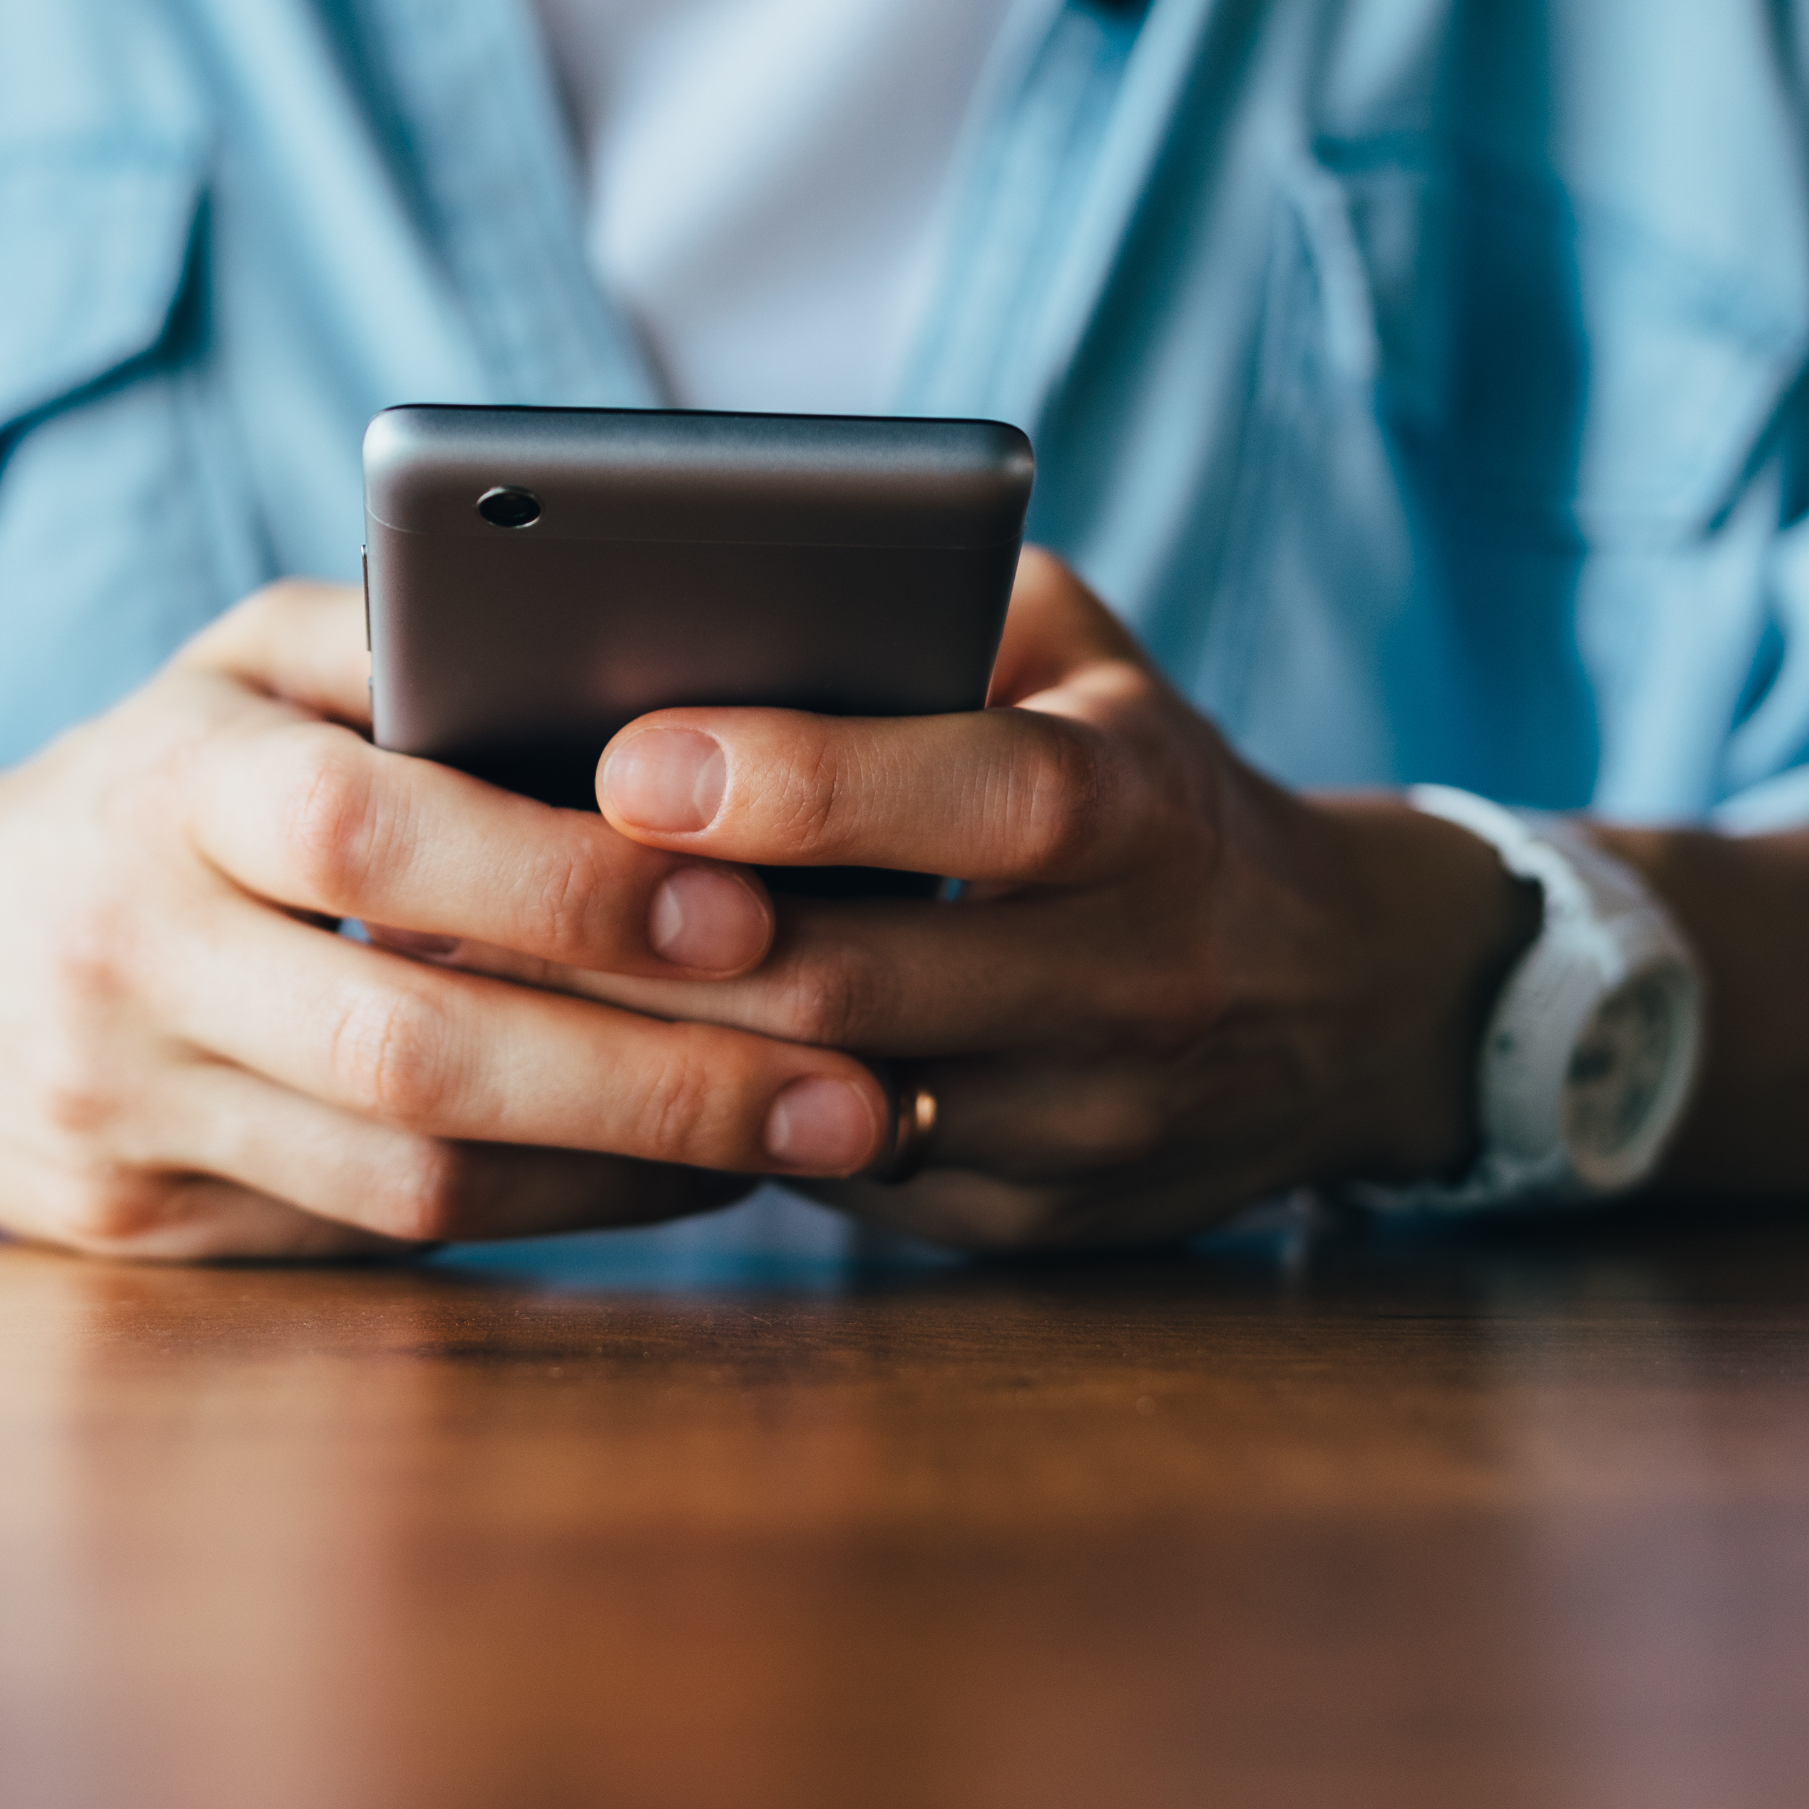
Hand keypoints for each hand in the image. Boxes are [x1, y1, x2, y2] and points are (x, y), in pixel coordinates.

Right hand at [0, 581, 899, 1256]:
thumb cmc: (140, 780)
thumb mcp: (234, 666)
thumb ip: (398, 644)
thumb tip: (616, 649)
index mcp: (161, 784)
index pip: (370, 832)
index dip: (563, 881)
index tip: (752, 902)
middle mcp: (125, 956)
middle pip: (410, 1048)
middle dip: (655, 1074)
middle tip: (858, 1081)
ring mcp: (122, 1115)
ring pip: (409, 1177)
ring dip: (634, 1167)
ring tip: (816, 1138)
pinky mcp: (144, 1231)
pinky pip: (382, 1240)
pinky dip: (556, 1212)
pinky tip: (683, 1177)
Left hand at [537, 550, 1537, 1251]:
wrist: (1342, 1003)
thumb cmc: (1144, 780)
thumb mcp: (1082, 653)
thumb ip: (933, 601)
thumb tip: (711, 582)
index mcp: (1147, 806)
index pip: (981, 795)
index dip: (804, 781)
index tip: (628, 756)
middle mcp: (1134, 979)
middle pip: (859, 978)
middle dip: (652, 940)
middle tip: (466, 891)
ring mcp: (1086, 1126)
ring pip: (827, 1106)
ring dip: (641, 1051)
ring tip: (474, 982)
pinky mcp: (1029, 1225)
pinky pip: (837, 1186)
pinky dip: (705, 1128)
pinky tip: (579, 1078)